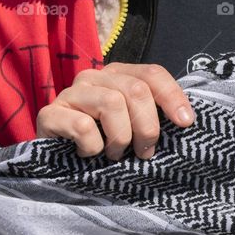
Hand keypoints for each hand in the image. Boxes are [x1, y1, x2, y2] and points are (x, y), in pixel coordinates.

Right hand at [36, 63, 195, 160]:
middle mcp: (93, 77)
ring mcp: (70, 94)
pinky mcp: (49, 114)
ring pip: (111, 103)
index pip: (152, 74)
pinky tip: (88, 155)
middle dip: (147, 127)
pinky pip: (83, 126)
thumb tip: (185, 120)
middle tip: (144, 153)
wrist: (56, 161)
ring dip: (120, 138)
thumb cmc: (102, 145)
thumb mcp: (132, 128)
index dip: (172, 97)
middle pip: (135, 90)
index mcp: (117, 75)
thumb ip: (151, 115)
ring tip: (114, 155)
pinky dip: (92, 147)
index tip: (185, 123)